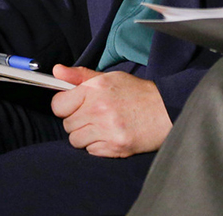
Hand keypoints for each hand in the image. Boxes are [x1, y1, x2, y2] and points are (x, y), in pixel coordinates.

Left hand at [51, 66, 171, 157]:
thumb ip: (80, 76)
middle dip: (77, 122)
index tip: (73, 107)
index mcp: (95, 89)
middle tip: (94, 116)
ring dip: (85, 136)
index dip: (64, 107)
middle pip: (67, 124)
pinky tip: (110, 136)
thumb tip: (57, 71)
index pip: (58, 105)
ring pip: (76, 140)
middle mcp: (99, 109)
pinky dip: (98, 146)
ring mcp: (107, 129)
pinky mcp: (115, 146)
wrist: (165, 111)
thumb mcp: (109, 78)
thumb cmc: (137, 93)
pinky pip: (91, 151)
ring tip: (102, 127)